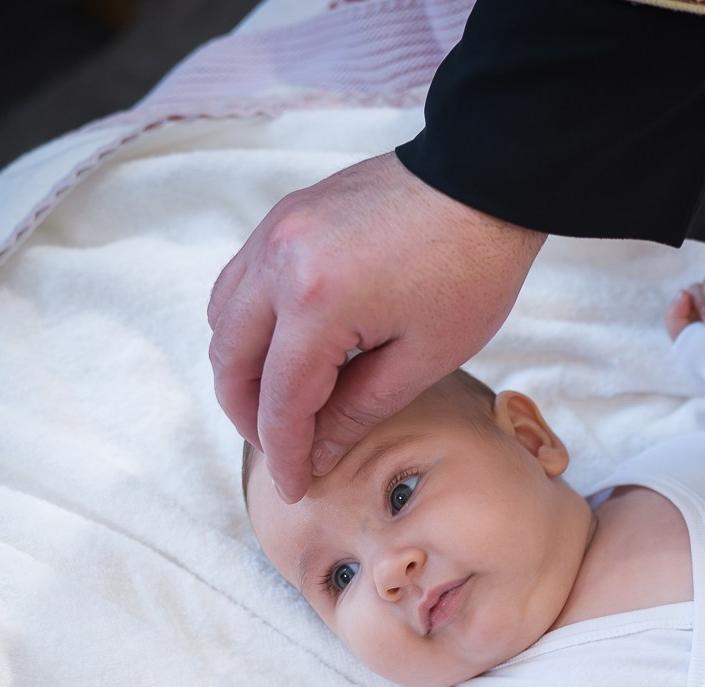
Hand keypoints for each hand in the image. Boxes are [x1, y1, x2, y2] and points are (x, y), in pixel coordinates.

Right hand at [207, 152, 544, 500]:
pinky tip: (284, 353)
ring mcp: (273, 233)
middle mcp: (277, 263)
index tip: (295, 488)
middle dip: (251, 418)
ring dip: (242, 372)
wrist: (481, 182)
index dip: (284, 452)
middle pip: (231, 362)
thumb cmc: (469, 271)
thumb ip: (358, 410)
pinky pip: (239, 283)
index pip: (279, 400)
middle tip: (287, 452)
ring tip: (283, 408)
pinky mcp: (283, 217)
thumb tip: (316, 454)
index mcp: (316, 302)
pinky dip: (248, 326)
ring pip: (223, 320)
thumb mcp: (424, 357)